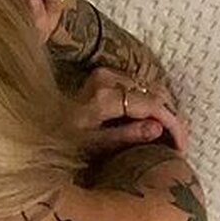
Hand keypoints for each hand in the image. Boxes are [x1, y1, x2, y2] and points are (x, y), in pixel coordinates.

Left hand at [68, 68, 189, 156]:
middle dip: (171, 118)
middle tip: (179, 144)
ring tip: (170, 137)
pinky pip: (139, 88)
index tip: (181, 146)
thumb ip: (127, 136)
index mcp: (106, 95)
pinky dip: (151, 105)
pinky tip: (154, 124)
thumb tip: (158, 129)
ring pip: (150, 89)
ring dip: (163, 111)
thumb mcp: (94, 145)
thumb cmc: (61, 141)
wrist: (38, 127)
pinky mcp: (105, 77)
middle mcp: (109, 78)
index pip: (153, 105)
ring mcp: (107, 75)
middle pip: (155, 93)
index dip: (173, 125)